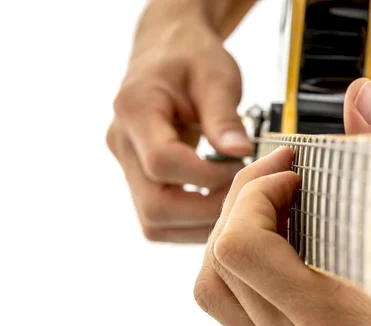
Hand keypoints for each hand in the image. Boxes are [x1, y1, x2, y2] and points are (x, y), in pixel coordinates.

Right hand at [106, 0, 252, 242]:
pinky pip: (159, 218)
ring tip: (233, 201)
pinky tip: (218, 205)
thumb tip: (241, 152)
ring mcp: (126, 165)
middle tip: (242, 195)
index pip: (163, 162)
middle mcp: (122, 143)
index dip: (207, 176)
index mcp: (135, 109)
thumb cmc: (190, 57)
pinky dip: (191, 222)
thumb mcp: (215, 75)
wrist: (167, 51)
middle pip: (154, 205)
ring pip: (154, 221)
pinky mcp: (138, 180)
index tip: (240, 166)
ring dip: (198, 223)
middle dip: (205, 210)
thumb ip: (225, 116)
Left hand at [194, 79, 370, 325]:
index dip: (254, 194)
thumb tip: (360, 103)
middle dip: (238, 206)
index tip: (289, 174)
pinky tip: (286, 243)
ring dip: (233, 237)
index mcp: (336, 321)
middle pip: (216, 267)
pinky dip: (247, 266)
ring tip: (275, 208)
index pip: (240, 249)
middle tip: (279, 180)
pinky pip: (242, 309)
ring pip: (218, 293)